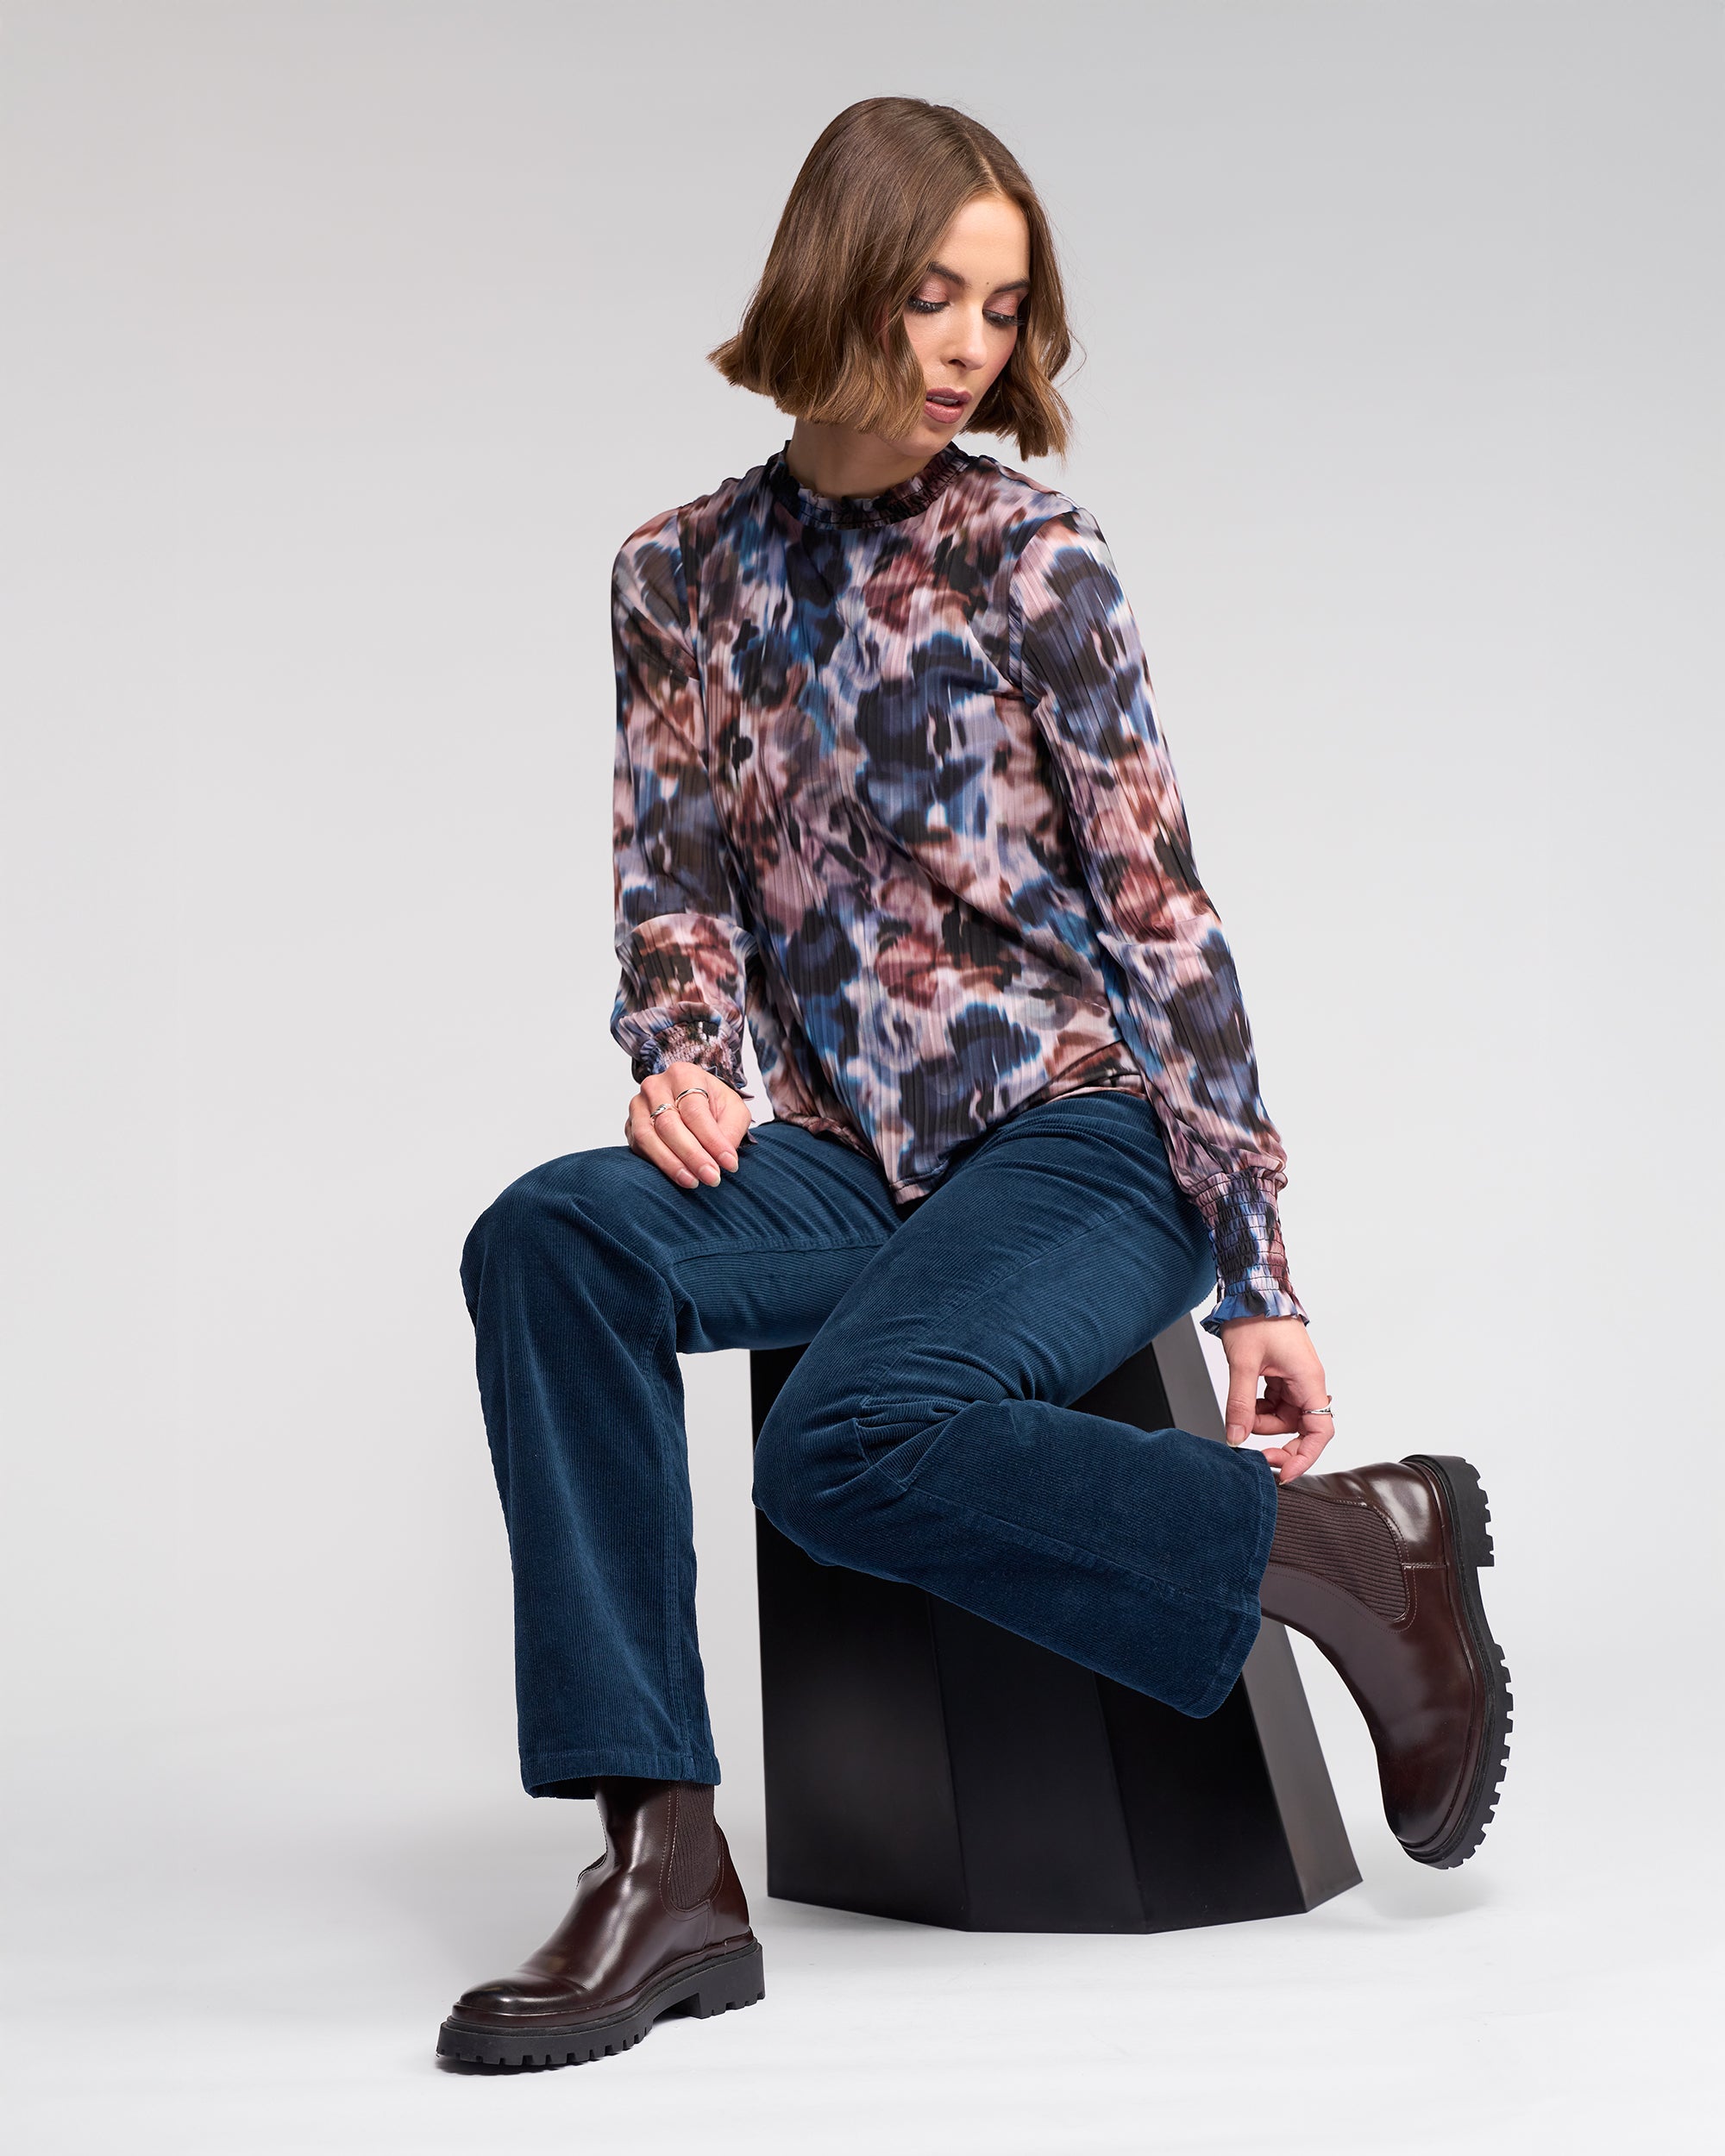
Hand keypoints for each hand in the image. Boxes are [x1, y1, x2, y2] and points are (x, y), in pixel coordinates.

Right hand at [624, 1061, 753, 1189]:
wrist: (693, 1100)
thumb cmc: (714, 1104)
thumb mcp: (733, 1110)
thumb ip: (731, 1130)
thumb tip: (723, 1158)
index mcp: (683, 1075)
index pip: (694, 1110)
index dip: (712, 1139)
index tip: (729, 1163)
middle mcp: (655, 1086)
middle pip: (669, 1124)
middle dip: (692, 1155)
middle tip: (712, 1177)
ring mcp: (638, 1105)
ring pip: (648, 1137)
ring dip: (672, 1164)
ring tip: (694, 1181)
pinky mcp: (630, 1126)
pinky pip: (640, 1148)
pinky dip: (659, 1164)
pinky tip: (679, 1176)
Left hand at [1216, 1315, 1331, 1484]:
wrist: (1250, 1289)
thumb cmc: (1255, 1316)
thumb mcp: (1243, 1362)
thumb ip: (1239, 1403)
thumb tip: (1235, 1436)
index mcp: (1308, 1379)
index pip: (1320, 1430)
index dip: (1305, 1456)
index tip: (1284, 1472)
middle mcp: (1307, 1381)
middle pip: (1300, 1427)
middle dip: (1276, 1441)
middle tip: (1249, 1447)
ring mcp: (1295, 1379)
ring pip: (1284, 1417)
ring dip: (1261, 1421)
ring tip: (1240, 1410)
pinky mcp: (1282, 1376)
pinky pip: (1275, 1403)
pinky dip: (1258, 1408)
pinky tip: (1243, 1401)